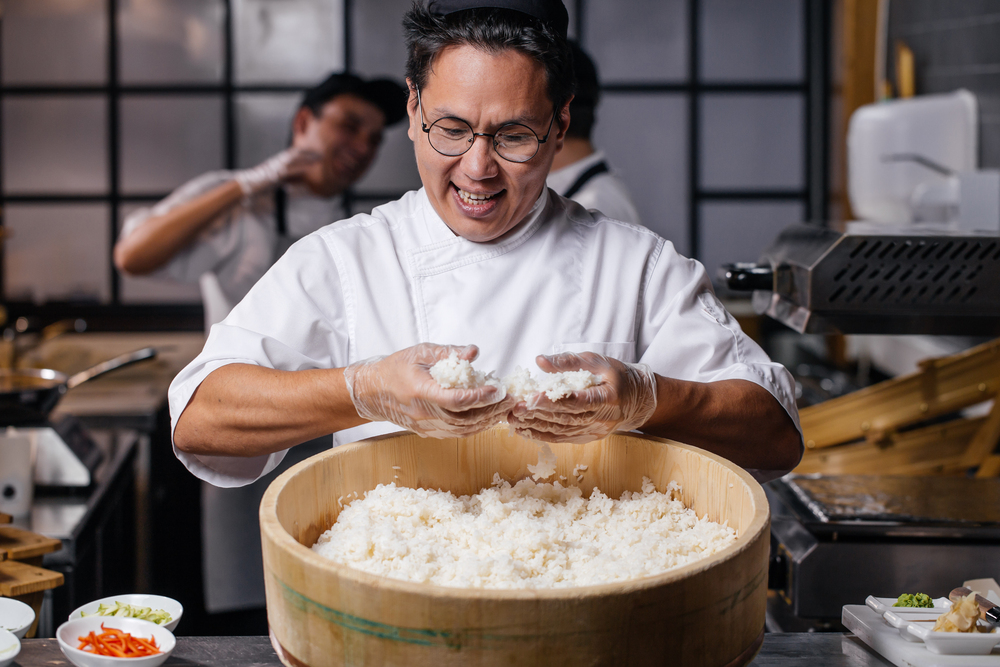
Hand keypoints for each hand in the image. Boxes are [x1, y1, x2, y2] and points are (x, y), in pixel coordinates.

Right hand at [233, 147, 322, 195]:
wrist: (245, 186)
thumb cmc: (257, 185)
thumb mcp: (271, 181)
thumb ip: (281, 180)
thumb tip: (288, 184)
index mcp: (276, 162)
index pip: (292, 154)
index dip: (304, 151)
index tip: (314, 151)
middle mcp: (277, 162)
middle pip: (296, 154)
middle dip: (309, 153)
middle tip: (321, 152)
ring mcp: (276, 167)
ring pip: (295, 161)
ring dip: (308, 159)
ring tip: (320, 158)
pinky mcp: (275, 175)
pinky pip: (290, 171)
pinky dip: (300, 169)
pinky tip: (309, 169)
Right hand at [342, 344, 512, 437]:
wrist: (372, 392)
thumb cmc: (396, 368)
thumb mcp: (420, 351)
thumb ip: (447, 352)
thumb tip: (473, 352)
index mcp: (421, 391)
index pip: (456, 400)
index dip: (480, 396)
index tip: (497, 388)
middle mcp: (424, 413)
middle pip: (465, 418)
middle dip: (491, 410)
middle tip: (511, 399)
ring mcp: (426, 426)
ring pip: (464, 429)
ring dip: (487, 420)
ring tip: (504, 407)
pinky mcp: (429, 432)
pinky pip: (457, 434)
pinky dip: (475, 427)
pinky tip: (488, 417)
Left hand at [507, 352, 657, 443]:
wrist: (637, 400)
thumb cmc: (616, 376)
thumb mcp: (597, 361)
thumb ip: (568, 361)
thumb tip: (540, 361)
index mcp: (607, 397)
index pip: (578, 402)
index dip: (554, 402)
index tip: (532, 398)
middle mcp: (602, 419)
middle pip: (565, 418)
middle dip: (537, 414)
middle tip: (514, 408)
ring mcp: (594, 431)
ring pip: (561, 431)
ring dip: (535, 426)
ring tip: (513, 419)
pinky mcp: (587, 438)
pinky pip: (563, 439)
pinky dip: (542, 436)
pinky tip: (525, 430)